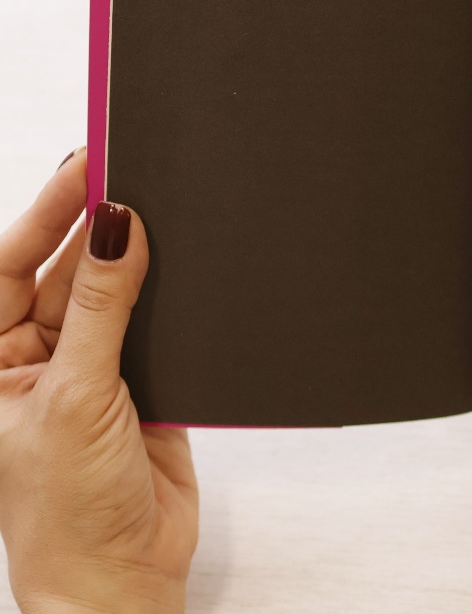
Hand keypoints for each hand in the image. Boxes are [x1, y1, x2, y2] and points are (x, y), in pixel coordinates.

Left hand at [0, 150, 197, 612]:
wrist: (125, 577)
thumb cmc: (66, 512)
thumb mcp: (76, 397)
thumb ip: (102, 307)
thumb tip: (116, 227)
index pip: (10, 267)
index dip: (45, 214)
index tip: (85, 165)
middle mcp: (38, 359)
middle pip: (66, 270)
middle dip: (96, 225)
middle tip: (130, 168)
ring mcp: (93, 367)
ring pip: (116, 290)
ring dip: (139, 255)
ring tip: (164, 204)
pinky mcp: (142, 378)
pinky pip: (156, 318)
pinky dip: (173, 290)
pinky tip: (188, 261)